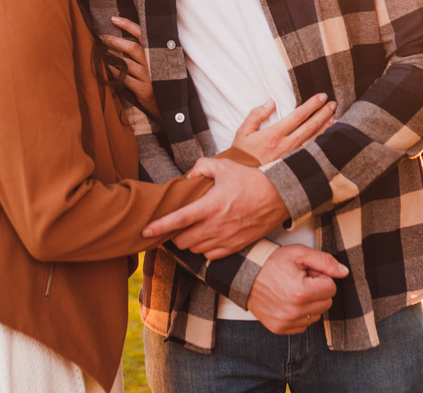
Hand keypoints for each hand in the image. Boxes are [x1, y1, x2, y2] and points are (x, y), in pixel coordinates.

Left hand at [103, 16, 156, 117]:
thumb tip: (124, 36)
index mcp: (157, 53)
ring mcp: (150, 77)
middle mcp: (154, 63)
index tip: (113, 19)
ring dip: (112, 57)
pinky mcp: (145, 90)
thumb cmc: (158, 79)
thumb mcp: (155, 62)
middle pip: (132, 48)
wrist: (168, 104)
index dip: (128, 25)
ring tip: (101, 52)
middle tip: (101, 37)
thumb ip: (144, 50)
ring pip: (127, 64)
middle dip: (115, 41)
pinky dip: (115, 73)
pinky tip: (107, 69)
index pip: (142, 35)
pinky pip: (126, 80)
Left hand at [142, 158, 289, 258]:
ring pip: (194, 250)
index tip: (144, 231)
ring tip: (190, 230)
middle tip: (174, 225)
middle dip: (173, 234)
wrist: (279, 197)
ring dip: (188, 242)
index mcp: (210, 206)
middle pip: (182, 241)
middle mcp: (215, 226)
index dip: (158, 226)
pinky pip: (210, 256)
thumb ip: (201, 167)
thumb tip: (188, 176)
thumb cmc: (251, 180)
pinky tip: (206, 238)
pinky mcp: (234, 247)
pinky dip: (203, 250)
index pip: (177, 220)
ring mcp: (225, 239)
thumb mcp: (224, 167)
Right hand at [230, 94, 335, 164]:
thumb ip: (256, 115)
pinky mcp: (294, 165)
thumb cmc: (242, 155)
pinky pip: (311, 152)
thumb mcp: (243, 132)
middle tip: (333, 103)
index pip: (298, 116)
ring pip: (314, 139)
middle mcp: (286, 145)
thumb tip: (271, 102)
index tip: (322, 96)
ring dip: (325, 127)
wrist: (243, 179)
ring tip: (334, 116)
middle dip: (323, 113)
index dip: (312, 105)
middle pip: (310, 126)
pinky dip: (321, 143)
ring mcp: (292, 156)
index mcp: (274, 134)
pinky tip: (327, 137)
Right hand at [246, 245, 348, 333]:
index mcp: (302, 292)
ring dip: (310, 303)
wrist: (245, 274)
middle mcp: (295, 311)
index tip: (308, 273)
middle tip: (300, 280)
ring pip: (316, 315)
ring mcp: (287, 322)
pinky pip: (303, 325)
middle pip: (326, 303)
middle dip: (317, 290)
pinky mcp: (280, 328)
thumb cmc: (271, 262)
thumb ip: (325, 261)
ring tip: (293, 290)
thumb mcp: (299, 253)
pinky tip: (288, 301)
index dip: (321, 277)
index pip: (331, 288)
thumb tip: (344, 272)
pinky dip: (300, 314)